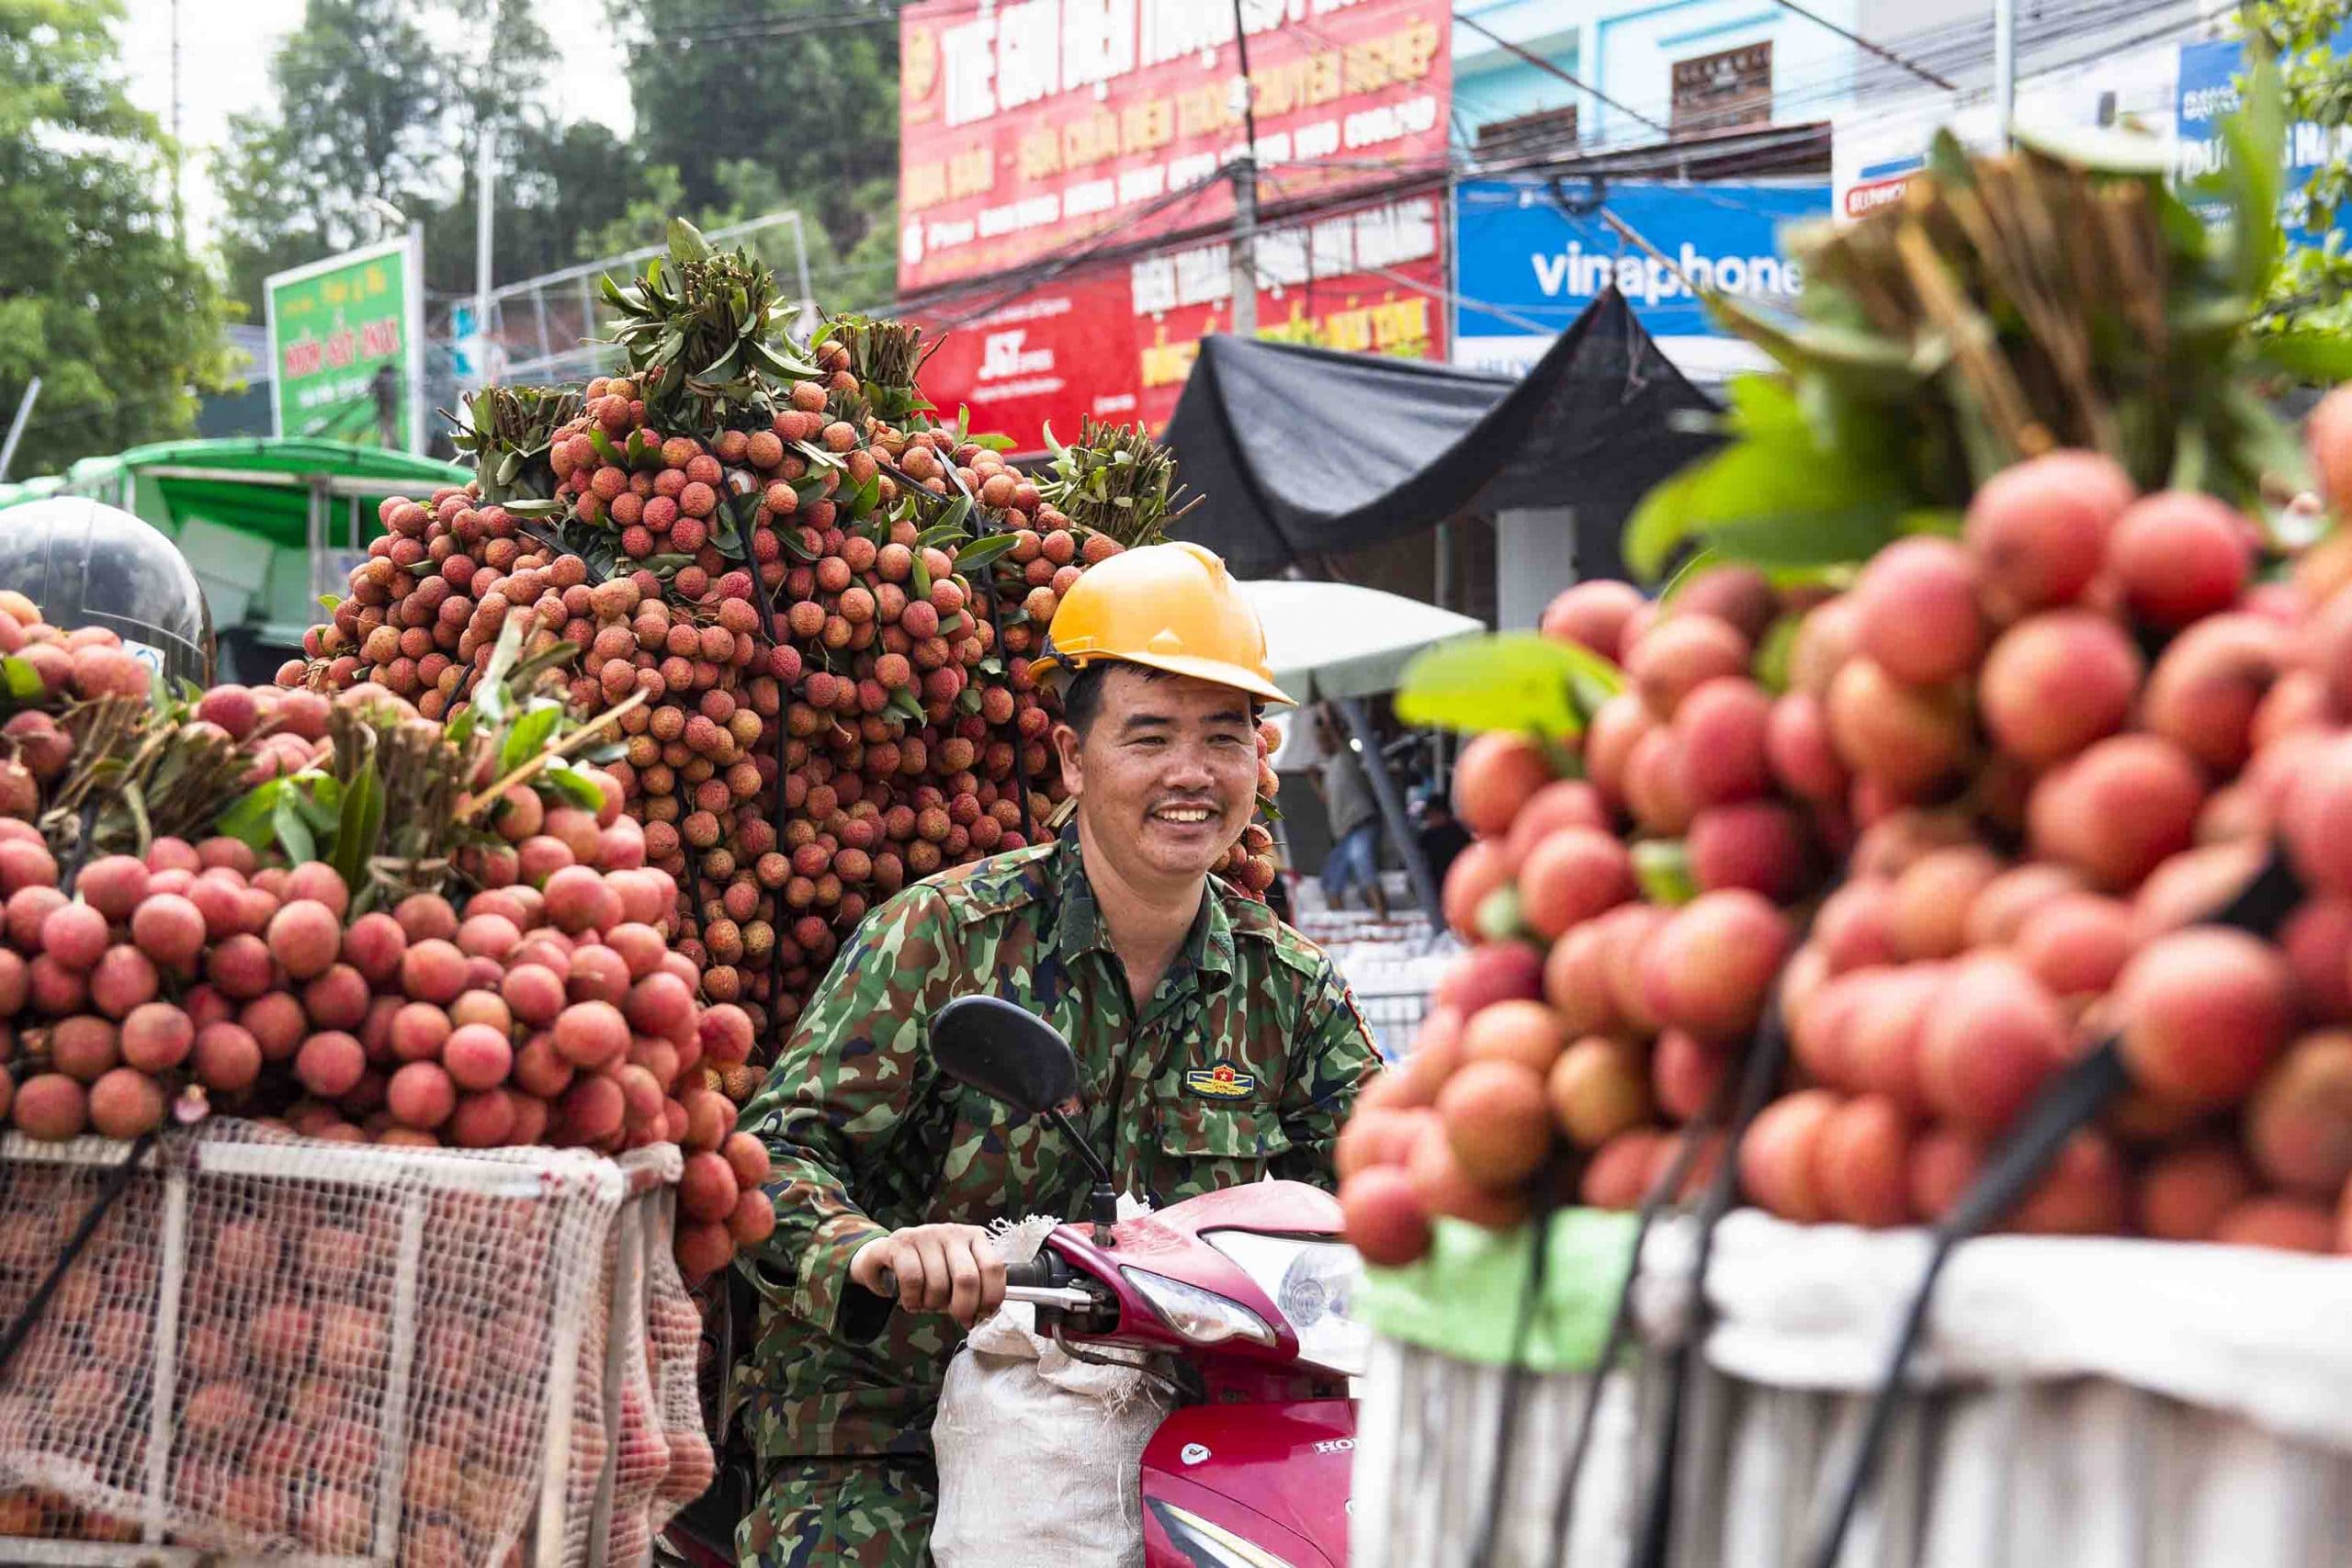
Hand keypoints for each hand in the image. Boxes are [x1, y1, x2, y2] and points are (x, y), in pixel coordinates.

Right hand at [850, 1224, 1006, 1325]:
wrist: (886, 1256)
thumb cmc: (929, 1271)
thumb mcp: (956, 1278)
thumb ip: (973, 1293)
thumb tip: (981, 1318)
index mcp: (974, 1237)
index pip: (993, 1267)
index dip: (990, 1297)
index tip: (982, 1315)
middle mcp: (951, 1232)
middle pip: (967, 1278)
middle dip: (962, 1307)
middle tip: (955, 1316)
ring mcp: (925, 1234)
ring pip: (938, 1283)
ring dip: (933, 1305)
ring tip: (927, 1304)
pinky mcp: (899, 1243)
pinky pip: (912, 1279)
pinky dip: (913, 1299)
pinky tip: (911, 1302)